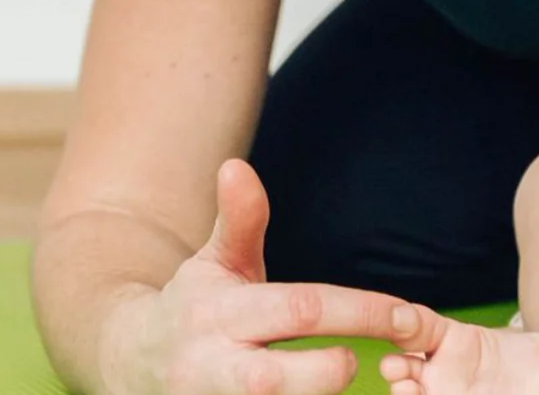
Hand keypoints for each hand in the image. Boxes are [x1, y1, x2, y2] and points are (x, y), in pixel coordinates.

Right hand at [102, 158, 428, 394]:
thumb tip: (236, 166)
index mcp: (221, 313)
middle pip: (276, 378)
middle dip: (331, 372)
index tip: (405, 315)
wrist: (134, 363)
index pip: (299, 310)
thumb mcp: (215, 262)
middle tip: (367, 361)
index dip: (358, 312)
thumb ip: (239, 220)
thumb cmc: (194, 307)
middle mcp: (213, 366)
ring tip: (349, 380)